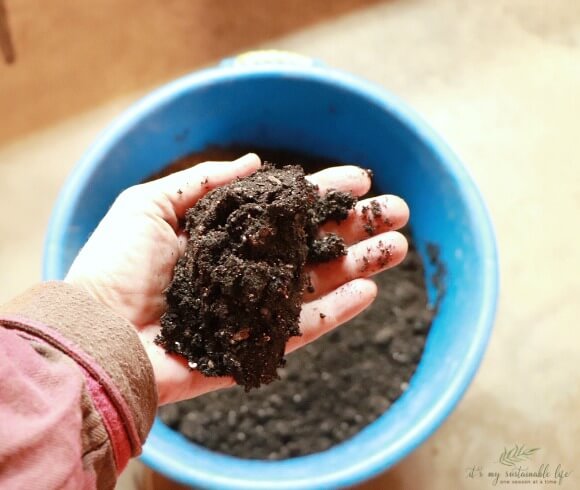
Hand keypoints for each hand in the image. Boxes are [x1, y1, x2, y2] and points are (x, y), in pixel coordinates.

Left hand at [66, 154, 408, 403]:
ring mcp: (254, 310)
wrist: (95, 333)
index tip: (360, 178)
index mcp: (226, 236)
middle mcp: (246, 270)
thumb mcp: (148, 205)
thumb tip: (254, 160)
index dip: (323, 194)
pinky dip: (337, 312)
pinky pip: (303, 329)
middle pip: (313, 245)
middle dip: (357, 226)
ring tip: (399, 245)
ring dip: (360, 264)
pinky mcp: (254, 349)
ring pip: (319, 284)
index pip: (286, 210)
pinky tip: (369, 289)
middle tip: (398, 210)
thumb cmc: (114, 266)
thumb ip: (203, 181)